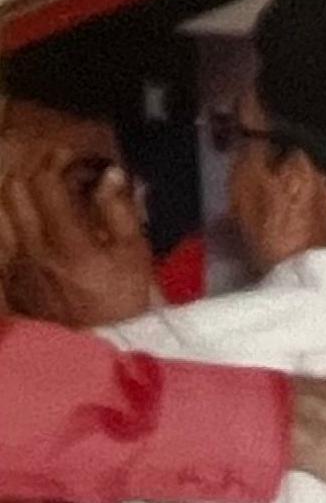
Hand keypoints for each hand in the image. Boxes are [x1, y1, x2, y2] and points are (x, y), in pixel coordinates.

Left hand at [0, 148, 153, 326]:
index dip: (55, 160)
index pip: (45, 184)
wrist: (108, 348)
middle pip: (13, 190)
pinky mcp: (10, 280)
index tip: (70, 154)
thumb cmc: (128, 302)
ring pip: (1, 212)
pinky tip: (34, 226)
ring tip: (37, 192)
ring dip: (17, 195)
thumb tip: (109, 173)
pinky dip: (15, 223)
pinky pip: (3, 239)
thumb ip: (120, 212)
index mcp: (69, 244)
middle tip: (52, 167)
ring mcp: (16, 266)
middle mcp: (33, 251)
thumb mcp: (135, 257)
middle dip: (31, 170)